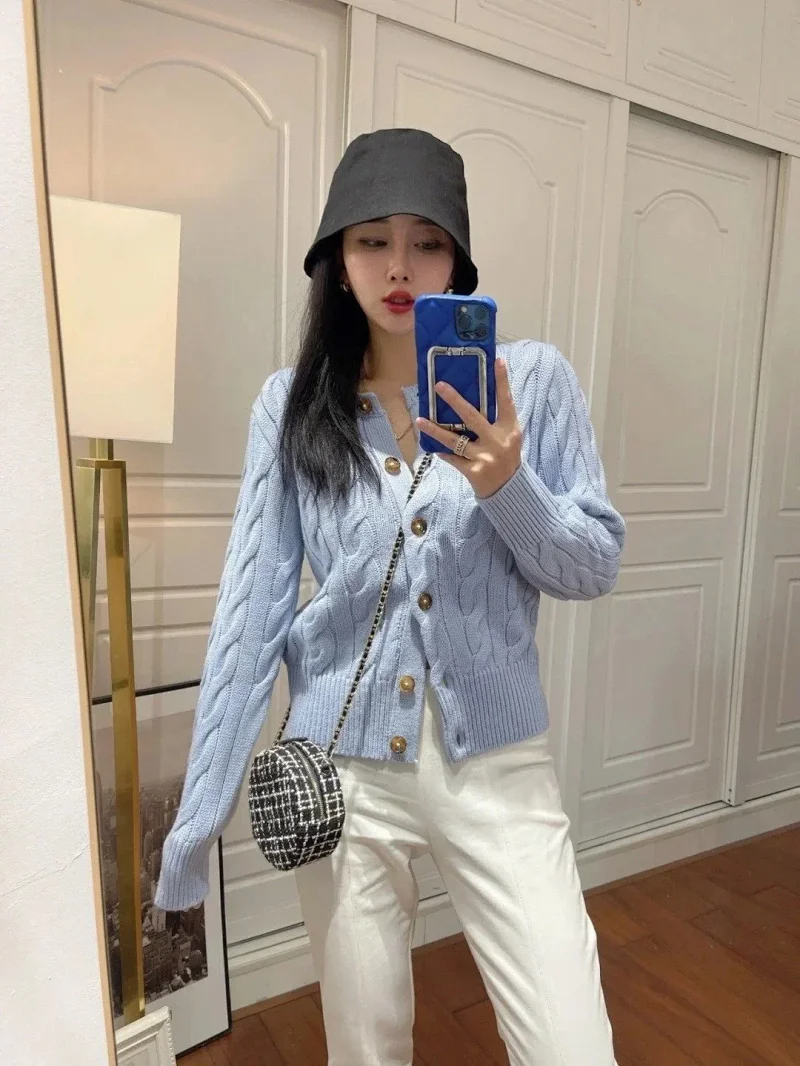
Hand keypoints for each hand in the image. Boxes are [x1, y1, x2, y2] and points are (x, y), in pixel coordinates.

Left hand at [416, 358, 521, 497]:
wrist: (509, 488)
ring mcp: (485, 456)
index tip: (497, 360)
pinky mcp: (474, 471)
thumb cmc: (507, 456)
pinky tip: (432, 446)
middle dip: (454, 400)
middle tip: (439, 386)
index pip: (506, 400)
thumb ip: (497, 419)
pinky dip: (442, 452)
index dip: (502, 380)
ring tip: (420, 419)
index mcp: (510, 428)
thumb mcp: (509, 435)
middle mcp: (498, 440)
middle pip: (473, 416)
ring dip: (435, 429)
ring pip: (455, 439)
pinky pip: (453, 458)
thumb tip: (477, 395)